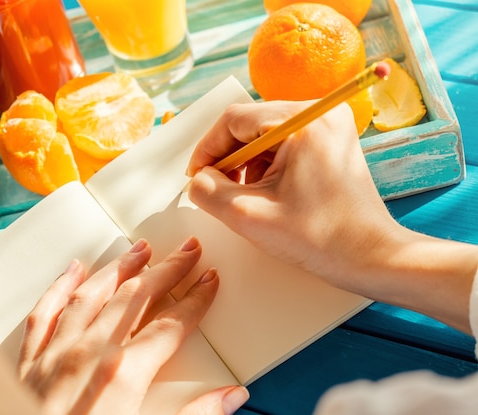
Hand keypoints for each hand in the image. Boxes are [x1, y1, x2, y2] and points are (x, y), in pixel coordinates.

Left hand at [18, 237, 247, 414]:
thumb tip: (231, 397)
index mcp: (123, 374)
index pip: (172, 325)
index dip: (196, 300)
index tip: (209, 280)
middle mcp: (89, 353)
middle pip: (136, 297)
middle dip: (167, 271)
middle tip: (187, 250)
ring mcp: (56, 354)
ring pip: (92, 294)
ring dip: (120, 268)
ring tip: (140, 250)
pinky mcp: (29, 364)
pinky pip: (45, 313)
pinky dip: (60, 287)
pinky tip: (74, 269)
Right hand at [186, 101, 399, 289]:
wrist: (371, 256)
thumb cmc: (320, 238)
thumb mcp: (249, 216)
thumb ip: (209, 192)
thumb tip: (199, 178)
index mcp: (303, 121)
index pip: (233, 120)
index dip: (207, 149)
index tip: (197, 177)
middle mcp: (320, 112)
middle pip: (249, 124)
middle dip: (228, 159)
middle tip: (218, 190)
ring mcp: (328, 125)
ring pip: (264, 135)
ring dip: (246, 164)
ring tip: (246, 197)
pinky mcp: (330, 141)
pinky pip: (283, 144)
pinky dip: (266, 166)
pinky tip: (267, 193)